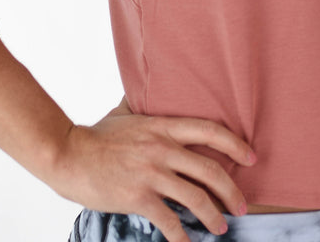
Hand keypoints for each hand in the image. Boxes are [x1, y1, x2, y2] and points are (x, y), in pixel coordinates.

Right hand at [57, 96, 255, 241]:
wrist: (69, 154)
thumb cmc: (96, 136)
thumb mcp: (124, 114)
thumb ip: (143, 110)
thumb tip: (144, 92)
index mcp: (162, 126)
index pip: (209, 131)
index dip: (235, 144)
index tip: (251, 158)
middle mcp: (162, 148)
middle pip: (210, 169)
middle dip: (231, 191)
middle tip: (241, 206)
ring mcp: (151, 173)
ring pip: (196, 197)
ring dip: (213, 216)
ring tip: (221, 228)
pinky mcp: (138, 196)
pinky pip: (169, 220)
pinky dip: (183, 236)